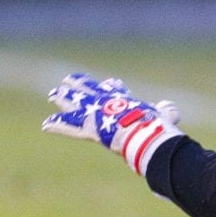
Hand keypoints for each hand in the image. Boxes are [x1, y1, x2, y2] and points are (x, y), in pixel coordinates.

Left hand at [42, 73, 183, 174]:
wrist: (145, 135)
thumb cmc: (157, 126)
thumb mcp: (166, 116)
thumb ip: (168, 112)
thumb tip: (170, 110)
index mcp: (126, 100)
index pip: (115, 90)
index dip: (112, 87)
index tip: (110, 83)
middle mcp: (108, 102)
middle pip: (90, 89)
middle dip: (80, 86)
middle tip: (69, 81)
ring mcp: (96, 112)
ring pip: (75, 102)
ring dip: (63, 98)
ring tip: (52, 94)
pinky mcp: (88, 127)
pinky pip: (70, 127)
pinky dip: (59, 127)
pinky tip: (45, 126)